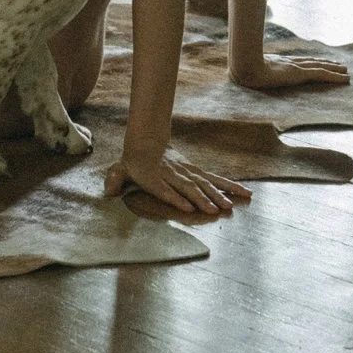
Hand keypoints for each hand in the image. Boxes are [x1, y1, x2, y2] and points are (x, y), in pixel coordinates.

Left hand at [103, 143, 250, 214]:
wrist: (148, 141)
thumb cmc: (134, 161)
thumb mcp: (121, 168)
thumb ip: (115, 178)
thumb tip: (107, 191)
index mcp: (155, 176)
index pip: (165, 188)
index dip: (174, 196)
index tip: (185, 207)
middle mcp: (174, 174)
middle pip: (189, 187)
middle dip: (202, 199)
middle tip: (215, 211)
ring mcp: (188, 172)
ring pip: (205, 184)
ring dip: (217, 195)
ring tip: (230, 207)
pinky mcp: (197, 172)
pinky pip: (215, 180)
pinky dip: (229, 186)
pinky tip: (244, 193)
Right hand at [230, 53, 348, 89]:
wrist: (244, 68)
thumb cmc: (242, 71)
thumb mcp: (246, 72)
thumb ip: (247, 72)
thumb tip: (237, 76)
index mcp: (279, 64)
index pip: (299, 63)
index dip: (311, 62)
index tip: (320, 62)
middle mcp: (290, 64)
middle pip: (312, 63)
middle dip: (326, 64)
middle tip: (340, 65)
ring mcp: (296, 68)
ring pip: (320, 68)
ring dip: (334, 70)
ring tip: (346, 71)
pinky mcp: (300, 74)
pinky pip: (321, 75)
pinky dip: (335, 77)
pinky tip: (345, 78)